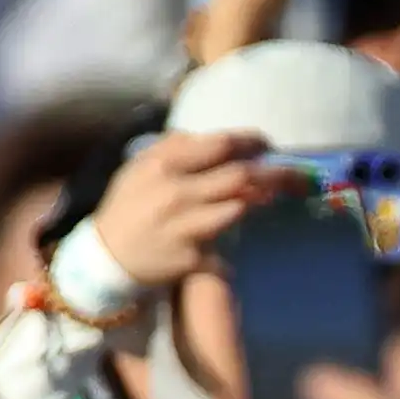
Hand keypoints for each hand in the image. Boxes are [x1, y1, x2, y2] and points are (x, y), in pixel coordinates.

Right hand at [91, 129, 296, 291]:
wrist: (105, 259)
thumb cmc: (128, 206)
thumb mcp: (140, 167)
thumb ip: (175, 147)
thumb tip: (216, 139)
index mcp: (163, 165)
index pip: (221, 144)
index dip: (252, 141)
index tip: (266, 144)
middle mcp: (176, 193)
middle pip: (240, 175)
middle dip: (275, 172)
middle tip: (294, 173)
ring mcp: (185, 227)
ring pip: (238, 208)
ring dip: (255, 201)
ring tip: (265, 197)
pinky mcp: (192, 258)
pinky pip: (223, 245)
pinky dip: (230, 240)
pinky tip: (230, 238)